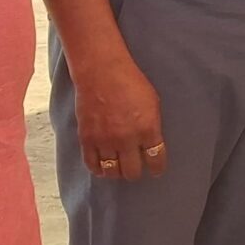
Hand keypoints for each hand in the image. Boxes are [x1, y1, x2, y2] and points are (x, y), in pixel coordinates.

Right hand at [73, 53, 166, 180]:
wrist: (102, 72)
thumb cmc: (130, 82)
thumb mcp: (153, 103)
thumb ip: (152, 126)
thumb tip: (152, 144)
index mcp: (147, 128)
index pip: (156, 160)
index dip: (157, 168)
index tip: (156, 170)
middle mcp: (127, 138)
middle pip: (132, 172)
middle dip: (136, 172)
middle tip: (136, 169)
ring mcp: (105, 140)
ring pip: (112, 172)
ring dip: (117, 172)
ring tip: (119, 169)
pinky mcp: (87, 139)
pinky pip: (92, 165)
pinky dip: (99, 170)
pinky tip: (103, 168)